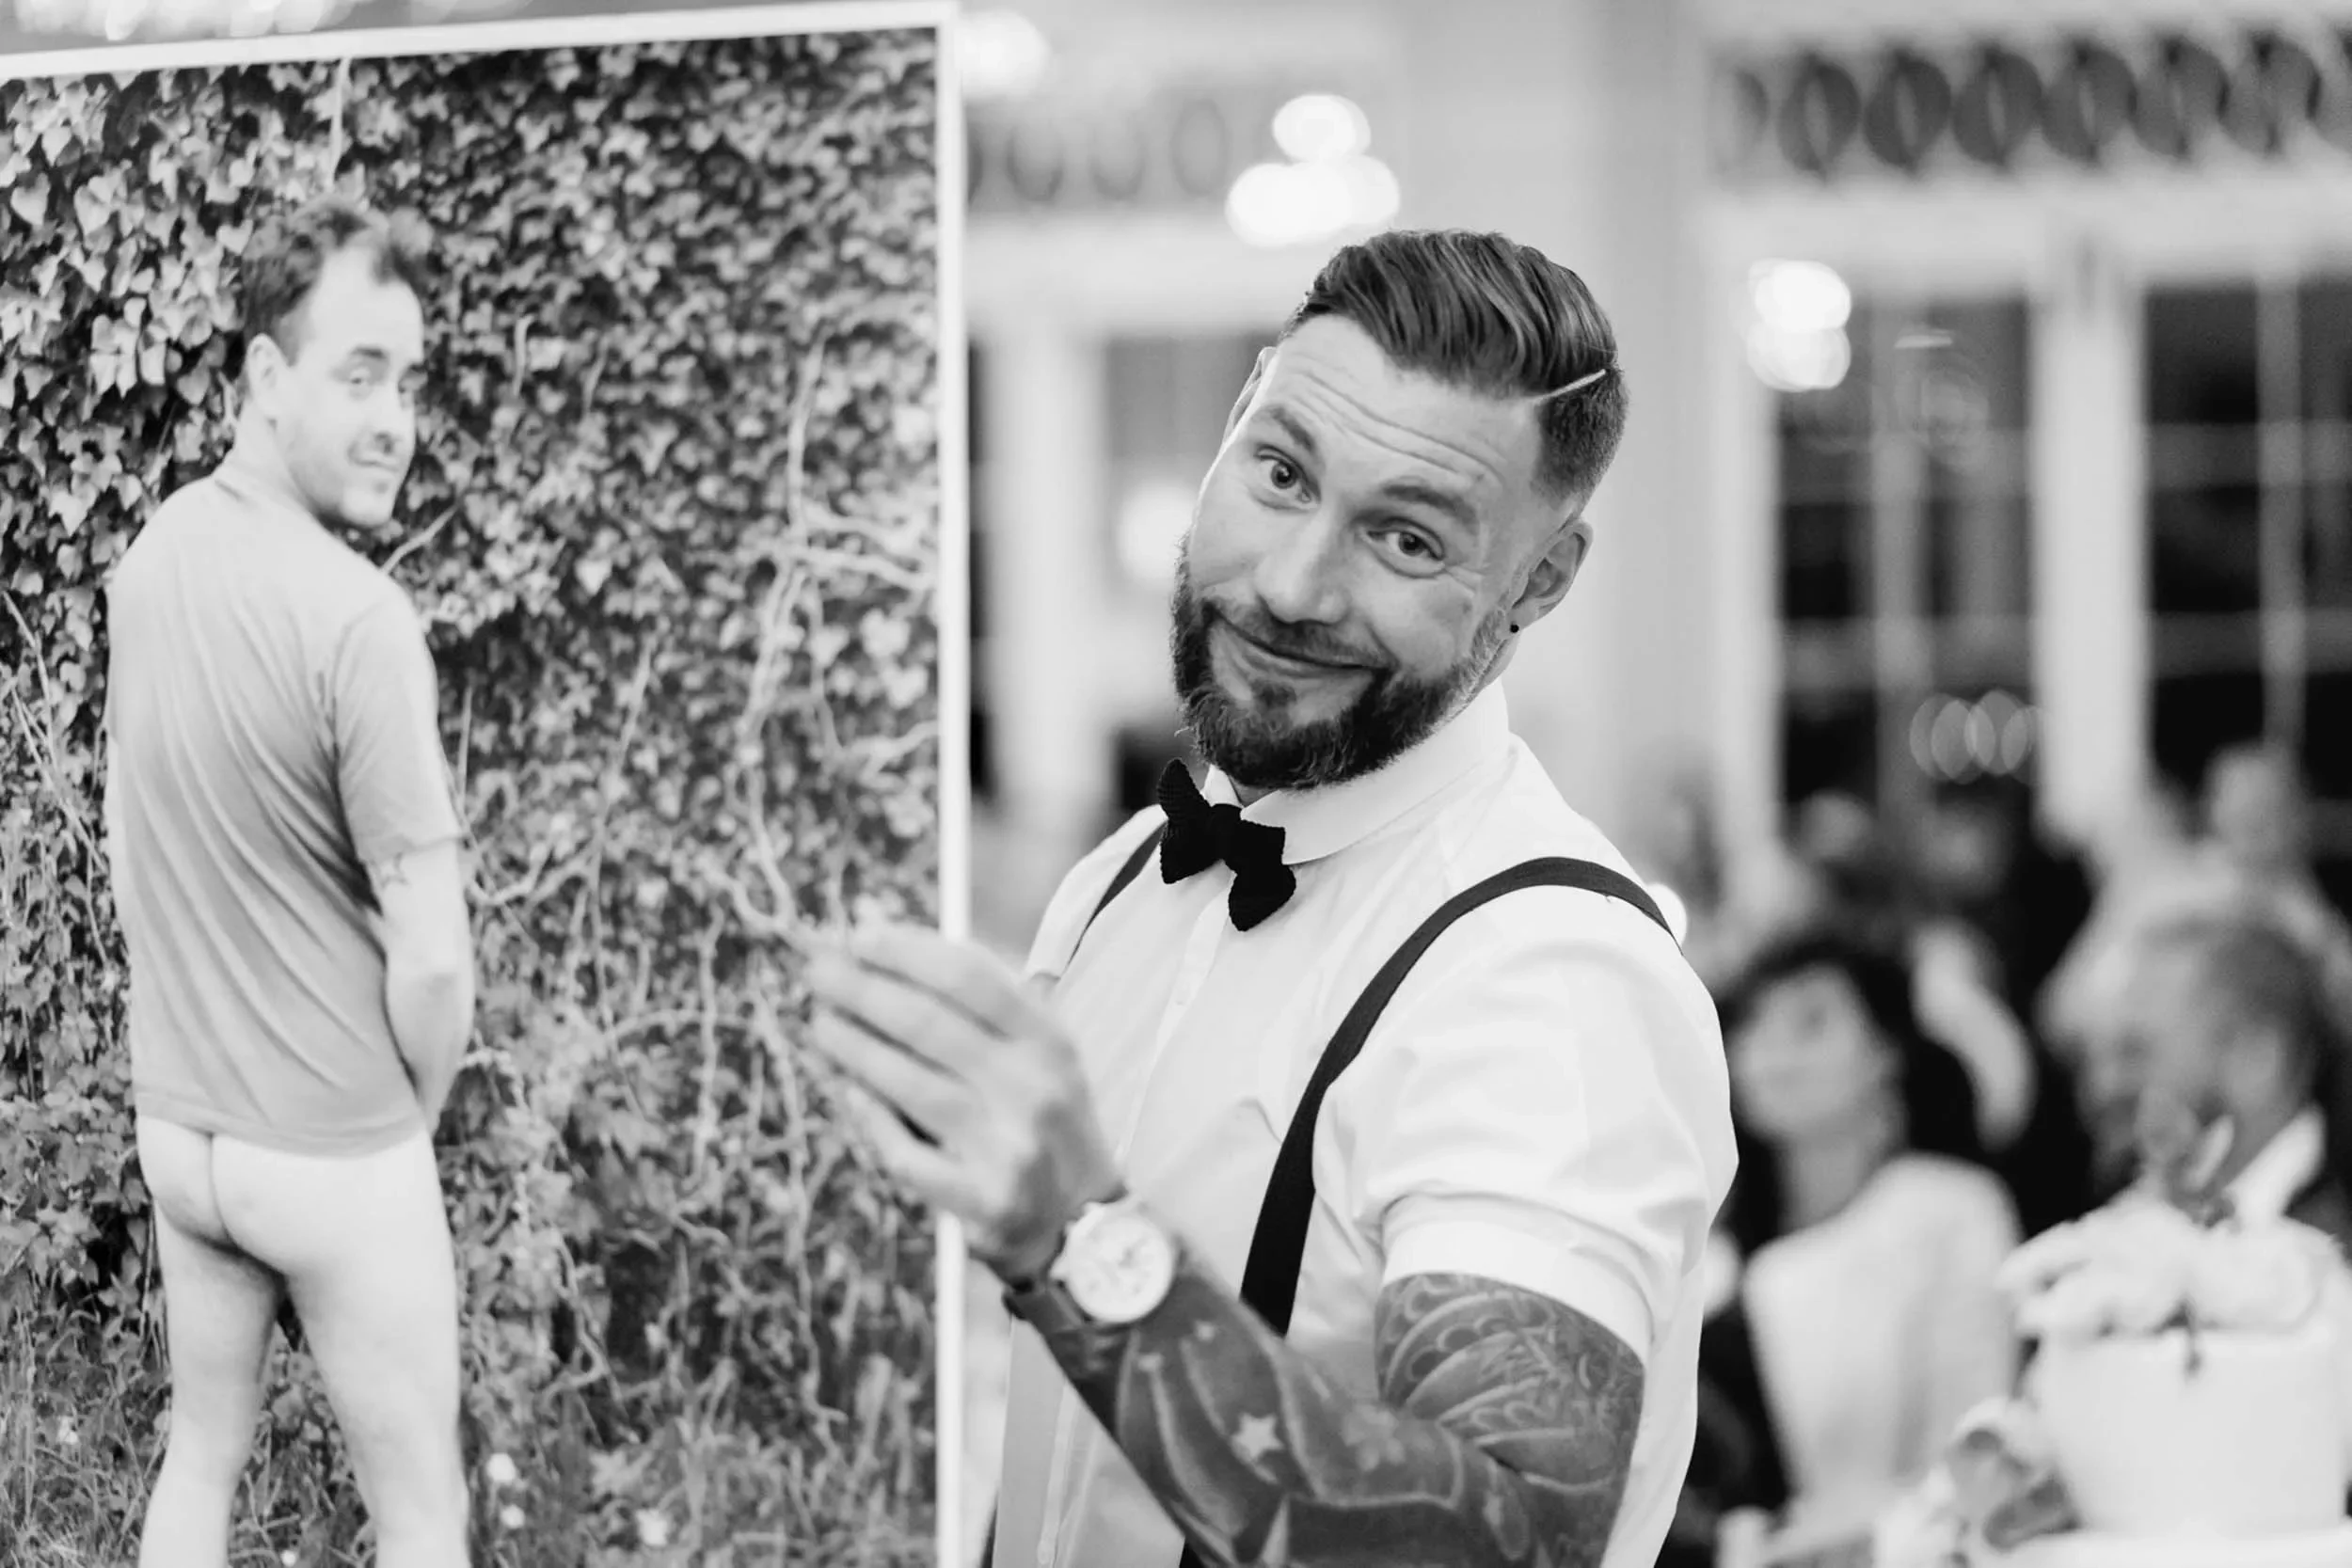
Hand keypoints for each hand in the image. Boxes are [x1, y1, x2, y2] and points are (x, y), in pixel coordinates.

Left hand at [803, 925, 1122, 1282]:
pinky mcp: (981, 1200)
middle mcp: (1033, 1089)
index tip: (860, 934)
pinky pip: (905, 1152)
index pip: (969, 976)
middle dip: (862, 991)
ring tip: (820, 1024)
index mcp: (1050, 1041)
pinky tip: (848, 1091)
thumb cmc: (1040, 1114)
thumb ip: (973, 995)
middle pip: (929, 1024)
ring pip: (909, 1085)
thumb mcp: (1034, 1049)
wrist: (1081, 1218)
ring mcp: (1008, 1147)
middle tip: (818, 972)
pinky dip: (871, 1117)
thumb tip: (881, 928)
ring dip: (853, 1047)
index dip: (906, 949)